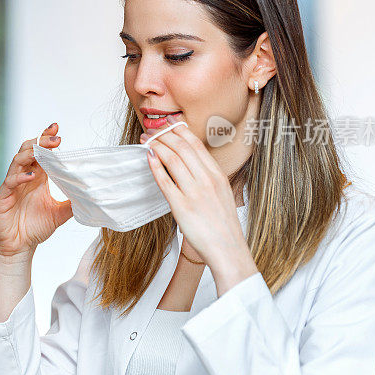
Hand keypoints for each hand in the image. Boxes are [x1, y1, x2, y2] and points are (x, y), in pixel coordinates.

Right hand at [0, 123, 72, 258]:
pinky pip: (10, 182)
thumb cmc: (35, 227)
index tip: (57, 129)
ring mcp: (12, 185)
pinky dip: (20, 177)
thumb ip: (72, 203)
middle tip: (55, 137)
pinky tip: (31, 176)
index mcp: (36, 177)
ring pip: (17, 161)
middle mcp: (23, 177)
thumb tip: (92, 195)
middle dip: (40, 141)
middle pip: (28, 150)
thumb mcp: (59, 213)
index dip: (46, 139)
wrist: (19, 247)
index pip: (41, 152)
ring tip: (43, 149)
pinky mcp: (3, 197)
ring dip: (30, 154)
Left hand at [139, 118, 251, 273]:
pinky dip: (155, 166)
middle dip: (163, 134)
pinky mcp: (181, 207)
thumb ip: (208, 176)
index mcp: (217, 175)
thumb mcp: (222, 193)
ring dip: (156, 146)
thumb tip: (190, 162)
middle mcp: (207, 180)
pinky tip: (148, 157)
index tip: (167, 124)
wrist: (228, 250)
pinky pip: (165, 181)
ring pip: (172, 159)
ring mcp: (194, 193)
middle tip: (151, 131)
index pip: (195, 144)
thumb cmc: (223, 225)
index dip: (178, 130)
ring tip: (146, 141)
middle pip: (181, 147)